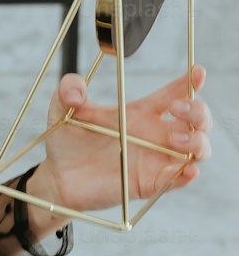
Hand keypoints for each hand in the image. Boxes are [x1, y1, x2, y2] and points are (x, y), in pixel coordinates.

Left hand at [34, 64, 211, 214]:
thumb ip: (67, 90)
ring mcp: (155, 159)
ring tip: (176, 140)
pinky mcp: (149, 183)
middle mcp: (155, 135)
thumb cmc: (66, 140)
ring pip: (198, 149)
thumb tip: (76, 91)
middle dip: (198, 111)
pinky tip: (188, 170)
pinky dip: (187, 175)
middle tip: (177, 109)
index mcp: (140, 113)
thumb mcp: (61, 109)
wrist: (58, 177)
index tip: (197, 72)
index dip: (190, 82)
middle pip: (197, 119)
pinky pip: (177, 180)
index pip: (174, 94)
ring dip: (197, 142)